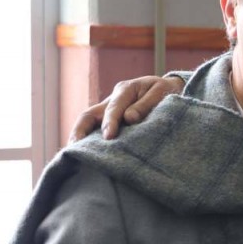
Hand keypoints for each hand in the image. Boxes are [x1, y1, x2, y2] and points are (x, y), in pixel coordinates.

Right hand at [69, 75, 184, 142]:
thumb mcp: (161, 92)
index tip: (109, 136)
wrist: (169, 89)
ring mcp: (109, 109)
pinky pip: (96, 128)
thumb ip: (146, 105)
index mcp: (125, 89)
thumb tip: (129, 118)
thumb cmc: (166, 91)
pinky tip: (86, 154)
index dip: (110, 122)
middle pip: (89, 114)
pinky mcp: (110, 119)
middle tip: (76, 147)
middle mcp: (113, 98)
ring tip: (74, 153)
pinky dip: (89, 140)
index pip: (114, 107)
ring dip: (80, 136)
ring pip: (88, 121)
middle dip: (81, 130)